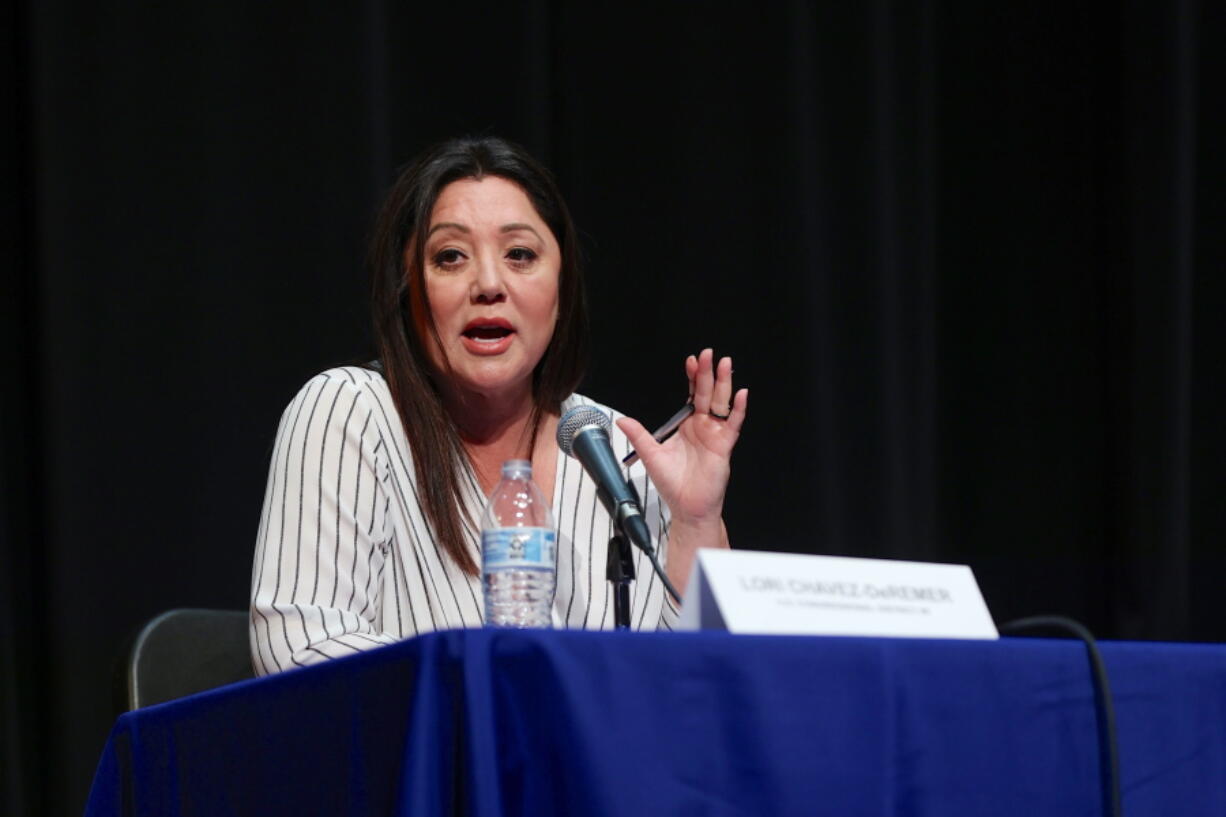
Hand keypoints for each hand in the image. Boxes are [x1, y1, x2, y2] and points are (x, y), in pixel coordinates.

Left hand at [616, 348, 747, 528]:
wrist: (687, 507)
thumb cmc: (672, 484)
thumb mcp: (651, 455)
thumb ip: (639, 435)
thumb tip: (622, 420)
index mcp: (686, 425)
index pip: (691, 395)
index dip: (692, 377)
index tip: (690, 361)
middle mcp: (702, 426)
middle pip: (706, 394)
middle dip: (707, 373)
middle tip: (707, 354)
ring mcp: (715, 434)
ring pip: (721, 404)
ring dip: (724, 384)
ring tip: (725, 364)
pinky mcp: (724, 446)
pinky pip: (733, 424)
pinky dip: (738, 410)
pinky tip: (741, 394)